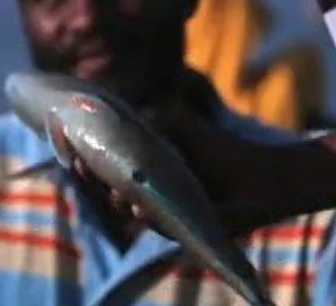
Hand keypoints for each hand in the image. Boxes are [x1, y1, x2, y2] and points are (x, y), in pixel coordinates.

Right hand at [67, 101, 282, 236]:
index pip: (110, 169)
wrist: (258, 177)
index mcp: (147, 170)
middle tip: (83, 166)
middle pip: (111, 190)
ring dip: (116, 199)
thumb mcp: (179, 123)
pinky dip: (143, 217)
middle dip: (94, 179)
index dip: (92, 162)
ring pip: (127, 210)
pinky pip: (152, 227)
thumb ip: (151, 115)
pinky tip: (137, 205)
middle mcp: (149, 193)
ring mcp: (162, 213)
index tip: (77, 153)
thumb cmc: (220, 150)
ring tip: (114, 189)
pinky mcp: (177, 231)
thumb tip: (119, 104)